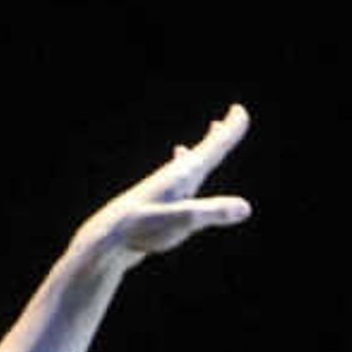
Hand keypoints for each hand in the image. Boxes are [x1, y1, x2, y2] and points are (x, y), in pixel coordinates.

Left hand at [69, 105, 252, 267]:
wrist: (106, 240)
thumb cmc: (143, 229)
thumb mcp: (182, 222)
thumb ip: (212, 213)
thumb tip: (245, 208)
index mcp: (183, 175)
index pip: (212, 148)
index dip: (229, 131)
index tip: (239, 110)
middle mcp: (174, 177)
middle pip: (202, 152)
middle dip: (219, 137)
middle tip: (229, 118)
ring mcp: (163, 190)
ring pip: (186, 164)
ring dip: (200, 149)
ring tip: (207, 135)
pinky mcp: (154, 204)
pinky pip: (175, 182)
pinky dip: (182, 169)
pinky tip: (177, 176)